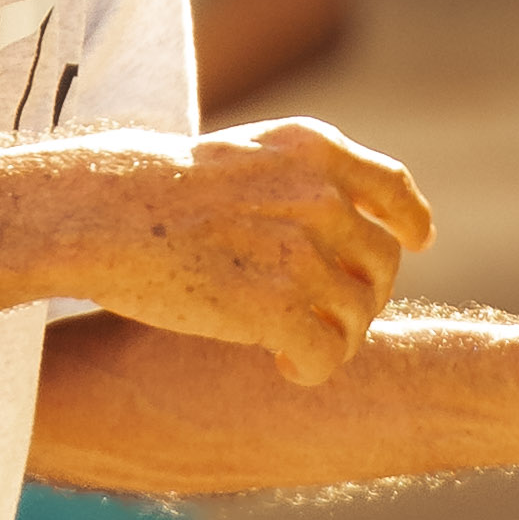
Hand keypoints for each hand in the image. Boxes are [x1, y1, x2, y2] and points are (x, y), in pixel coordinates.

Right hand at [66, 119, 433, 386]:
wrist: (100, 213)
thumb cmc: (151, 189)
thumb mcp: (240, 155)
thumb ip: (294, 179)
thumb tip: (338, 218)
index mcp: (312, 151)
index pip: (390, 190)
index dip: (409, 221)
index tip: (418, 241)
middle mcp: (319, 196)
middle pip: (381, 263)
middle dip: (361, 296)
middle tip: (323, 317)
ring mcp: (301, 251)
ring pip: (359, 314)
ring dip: (334, 337)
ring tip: (293, 348)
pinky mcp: (276, 307)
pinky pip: (328, 354)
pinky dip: (312, 368)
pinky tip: (283, 368)